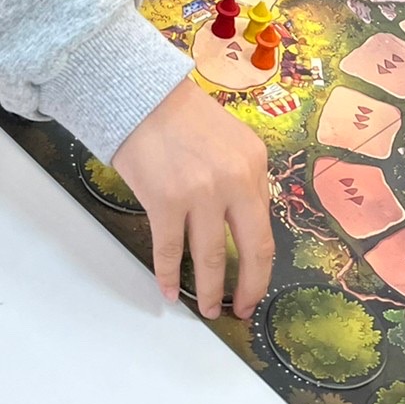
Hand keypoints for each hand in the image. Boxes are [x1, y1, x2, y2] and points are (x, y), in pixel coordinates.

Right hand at [113, 76, 272, 320]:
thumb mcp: (230, 140)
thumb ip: (241, 179)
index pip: (265, 228)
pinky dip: (168, 274)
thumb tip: (239, 227)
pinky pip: (170, 249)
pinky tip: (167, 288)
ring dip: (208, 290)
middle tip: (241, 310)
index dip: (261, 266)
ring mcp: (200, 192)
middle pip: (251, 250)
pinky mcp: (165, 201)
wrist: (139, 93)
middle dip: (247, 288)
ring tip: (205, 308)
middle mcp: (234, 180)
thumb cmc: (180, 115)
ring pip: (210, 257)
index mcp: (255, 163)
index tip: (256, 286)